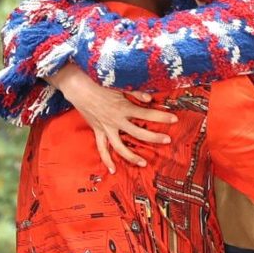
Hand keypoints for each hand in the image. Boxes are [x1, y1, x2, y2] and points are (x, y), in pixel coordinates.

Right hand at [47, 64, 176, 172]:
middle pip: (138, 132)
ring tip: (143, 163)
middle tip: (167, 140)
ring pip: (120, 146)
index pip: (147, 113)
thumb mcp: (118, 84)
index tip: (175, 119)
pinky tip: (113, 169)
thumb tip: (150, 99)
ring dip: (132, 156)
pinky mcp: (98, 131)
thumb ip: (135, 92)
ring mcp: (106, 128)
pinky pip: (102, 148)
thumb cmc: (99, 83)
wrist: (78, 87)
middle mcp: (116, 120)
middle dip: (154, 137)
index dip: (162, 116)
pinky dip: (107, 159)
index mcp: (123, 107)